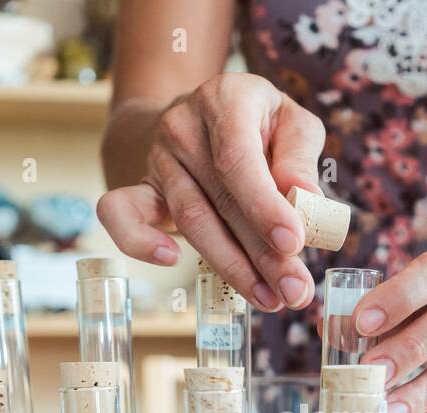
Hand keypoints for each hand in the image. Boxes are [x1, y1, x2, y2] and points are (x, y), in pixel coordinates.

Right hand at [96, 73, 325, 312]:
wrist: (196, 115)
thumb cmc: (257, 125)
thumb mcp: (290, 123)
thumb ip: (299, 157)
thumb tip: (306, 197)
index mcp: (226, 100)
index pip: (239, 159)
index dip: (264, 205)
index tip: (292, 243)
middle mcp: (184, 127)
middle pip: (220, 200)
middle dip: (261, 254)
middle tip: (294, 291)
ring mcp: (158, 159)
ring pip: (191, 220)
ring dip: (231, 266)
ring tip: (268, 298)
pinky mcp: (141, 187)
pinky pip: (121, 214)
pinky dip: (139, 242)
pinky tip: (172, 261)